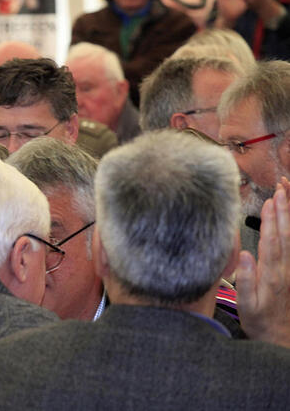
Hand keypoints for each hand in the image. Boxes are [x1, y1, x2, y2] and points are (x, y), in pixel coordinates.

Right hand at [237, 178, 289, 347]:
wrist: (282, 340)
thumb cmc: (260, 323)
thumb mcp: (247, 306)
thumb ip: (246, 281)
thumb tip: (244, 256)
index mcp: (272, 275)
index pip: (272, 242)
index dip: (270, 220)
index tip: (269, 201)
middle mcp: (286, 270)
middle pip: (286, 235)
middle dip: (284, 211)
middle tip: (282, 190)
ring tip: (287, 198)